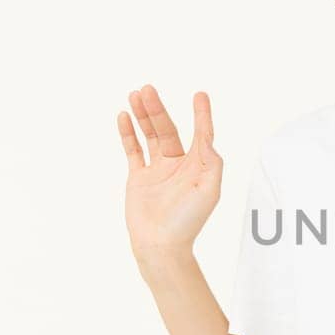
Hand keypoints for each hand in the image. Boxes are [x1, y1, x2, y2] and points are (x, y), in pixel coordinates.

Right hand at [117, 85, 222, 258]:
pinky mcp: (139, 178)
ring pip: (149, 135)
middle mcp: (179, 164)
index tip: (200, 95)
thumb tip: (207, 137)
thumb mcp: (209, 190)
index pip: (201, 133)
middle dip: (158, 109)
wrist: (161, 245)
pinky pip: (133, 150)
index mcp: (198, 166)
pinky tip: (123, 116)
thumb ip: (211, 162)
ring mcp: (158, 169)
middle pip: (168, 129)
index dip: (201, 114)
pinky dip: (128, 133)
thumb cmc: (188, 222)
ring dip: (143, 115)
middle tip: (148, 89)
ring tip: (136, 94)